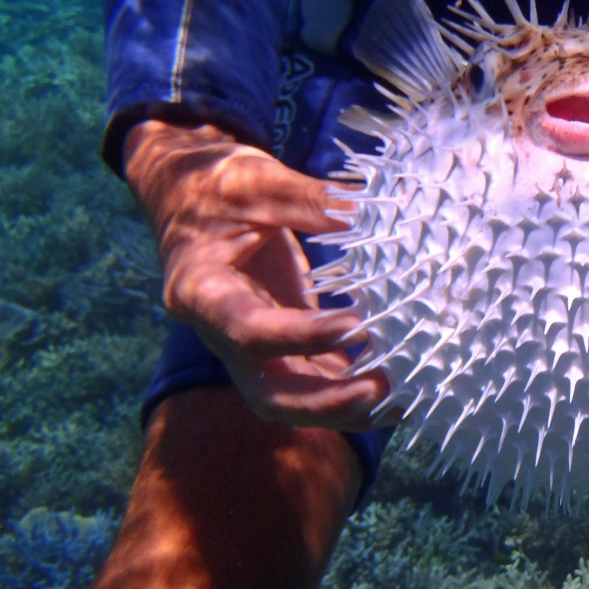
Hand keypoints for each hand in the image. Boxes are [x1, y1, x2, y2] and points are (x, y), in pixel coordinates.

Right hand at [124, 120, 387, 428]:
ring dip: (346, 406)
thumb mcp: (258, 181)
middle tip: (382, 390)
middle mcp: (220, 333)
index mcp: (200, 291)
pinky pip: (314, 378)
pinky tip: (397, 388)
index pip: (248, 330)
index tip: (356, 326)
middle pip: (267, 393)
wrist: (186, 193)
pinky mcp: (279, 343)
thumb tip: (376, 212)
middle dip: (325, 402)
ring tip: (403, 399)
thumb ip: (313, 200)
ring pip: (293, 399)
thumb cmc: (215, 183)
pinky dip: (352, 388)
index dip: (300, 337)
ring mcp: (250, 347)